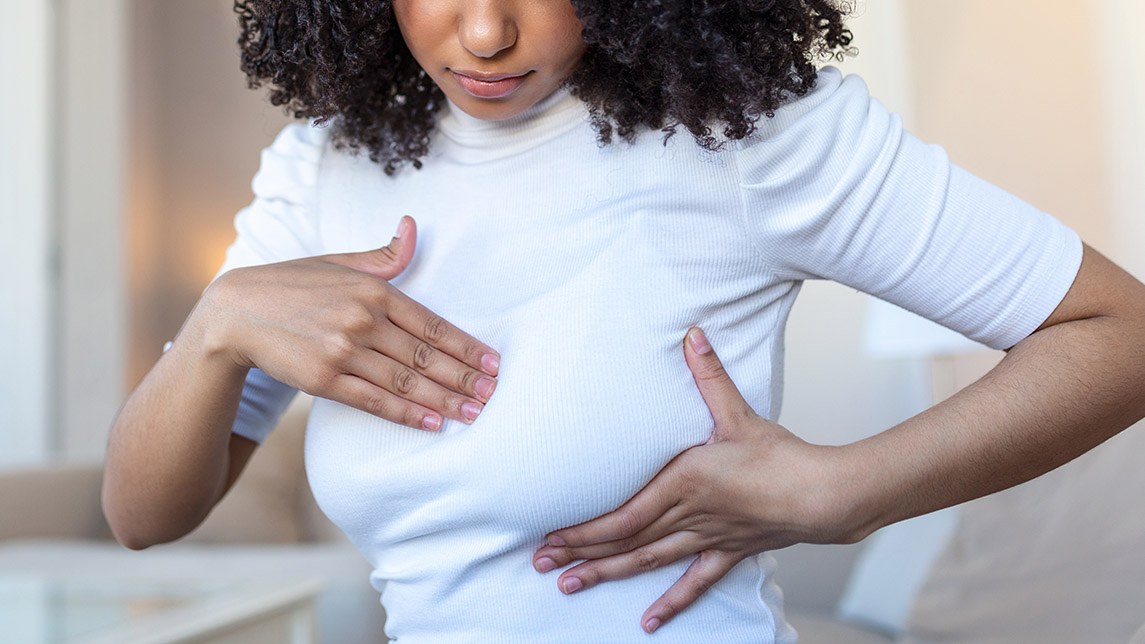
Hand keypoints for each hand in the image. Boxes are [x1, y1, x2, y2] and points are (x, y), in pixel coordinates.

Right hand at [190, 215, 499, 430]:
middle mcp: (363, 320)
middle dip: (465, 378)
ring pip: (407, 382)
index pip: (433, 325)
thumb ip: (384, 256)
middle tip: (494, 394)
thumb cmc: (293, 286)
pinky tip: (435, 423)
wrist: (235, 313)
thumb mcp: (339, 262)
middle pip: (426, 357)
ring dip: (445, 400)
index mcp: (374, 291)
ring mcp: (343, 352)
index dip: (467, 347)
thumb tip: (413, 227)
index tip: (493, 364)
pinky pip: (376, 401)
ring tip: (474, 413)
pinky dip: (408, 414)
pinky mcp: (324, 380)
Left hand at [532, 327, 862, 632]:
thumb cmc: (780, 457)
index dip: (582, 529)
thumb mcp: (737, 413)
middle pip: (623, 541)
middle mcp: (686, 516)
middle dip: (580, 552)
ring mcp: (705, 538)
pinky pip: (694, 582)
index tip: (550, 535)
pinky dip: (671, 602)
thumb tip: (692, 335)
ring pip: (647, 561)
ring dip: (607, 574)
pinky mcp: (727, 551)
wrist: (824, 495)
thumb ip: (709, 376)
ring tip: (570, 586)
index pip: (620, 515)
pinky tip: (649, 622)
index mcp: (682, 483)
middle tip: (541, 563)